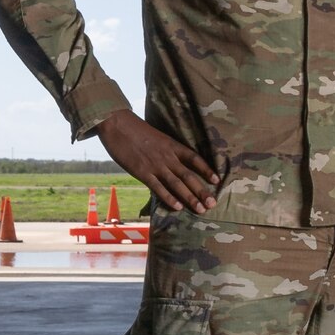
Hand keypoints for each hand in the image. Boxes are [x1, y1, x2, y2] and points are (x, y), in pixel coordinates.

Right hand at [96, 108, 220, 213]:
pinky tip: (178, 207)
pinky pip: (158, 188)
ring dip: (190, 197)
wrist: (117, 125)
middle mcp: (167, 156)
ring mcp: (155, 165)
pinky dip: (169, 198)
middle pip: (189, 175)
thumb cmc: (136, 130)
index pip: (194, 159)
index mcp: (172, 145)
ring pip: (177, 184)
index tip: (217, 180)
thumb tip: (176, 162)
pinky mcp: (142, 172)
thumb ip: (168, 150)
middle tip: (213, 203)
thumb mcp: (158, 137)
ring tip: (201, 209)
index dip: (206, 170)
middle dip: (202, 191)